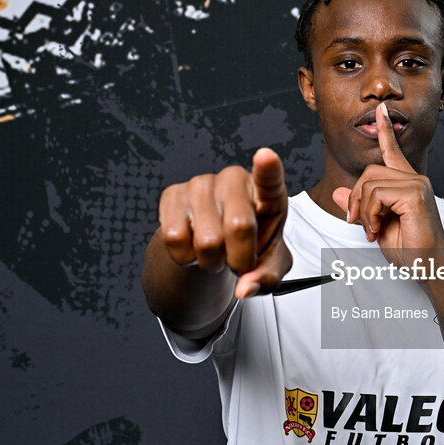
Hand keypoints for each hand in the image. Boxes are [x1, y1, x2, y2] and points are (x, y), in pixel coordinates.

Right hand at [158, 147, 291, 298]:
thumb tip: (245, 287)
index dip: (267, 168)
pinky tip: (194, 245)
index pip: (269, 177)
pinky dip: (185, 257)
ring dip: (211, 262)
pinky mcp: (172, 195)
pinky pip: (174, 238)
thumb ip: (267, 278)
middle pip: (239, 226)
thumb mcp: (270, 264)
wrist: (218, 243)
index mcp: (267, 192)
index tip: (265, 157)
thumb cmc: (251, 245)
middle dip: (239, 259)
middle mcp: (234, 180)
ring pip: (206, 240)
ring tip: (216, 252)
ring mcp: (201, 184)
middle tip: (238, 261)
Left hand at [331, 102, 443, 267]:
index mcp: (408, 184)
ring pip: (370, 183)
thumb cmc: (411, 250)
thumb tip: (340, 193)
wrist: (429, 266)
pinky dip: (370, 214)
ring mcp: (417, 185)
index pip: (393, 152)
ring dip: (363, 210)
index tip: (380, 112)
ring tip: (372, 229)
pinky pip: (377, 194)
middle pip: (370, 171)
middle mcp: (414, 180)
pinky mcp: (415, 194)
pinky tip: (377, 228)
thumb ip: (360, 207)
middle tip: (358, 222)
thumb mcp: (377, 226)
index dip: (385, 131)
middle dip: (356, 196)